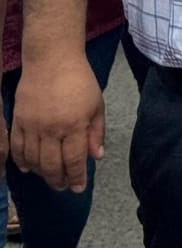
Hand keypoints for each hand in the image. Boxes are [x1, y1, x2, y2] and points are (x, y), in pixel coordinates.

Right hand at [11, 57, 104, 192]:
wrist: (52, 61)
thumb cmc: (80, 81)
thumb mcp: (97, 105)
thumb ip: (96, 132)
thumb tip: (96, 156)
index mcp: (75, 125)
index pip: (75, 160)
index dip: (77, 177)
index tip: (78, 188)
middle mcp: (52, 129)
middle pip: (52, 165)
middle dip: (59, 180)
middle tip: (64, 186)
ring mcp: (32, 126)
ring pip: (33, 160)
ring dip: (41, 173)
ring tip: (50, 177)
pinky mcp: (18, 121)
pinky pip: (17, 148)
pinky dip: (21, 161)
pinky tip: (27, 168)